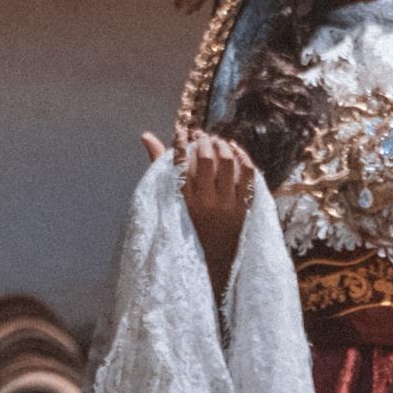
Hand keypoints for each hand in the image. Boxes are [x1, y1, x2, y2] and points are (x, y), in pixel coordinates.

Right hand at [142, 130, 261, 269]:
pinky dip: (242, 157)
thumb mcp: (171, 203)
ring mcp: (226, 206)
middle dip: (203, 141)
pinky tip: (235, 149)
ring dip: (222, 146)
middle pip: (205, 159)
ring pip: (227, 164)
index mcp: (183, 203)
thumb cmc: (187, 227)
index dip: (180, 142)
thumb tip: (145, 135)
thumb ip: (159, 167)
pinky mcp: (243, 208)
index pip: (179, 163)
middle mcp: (205, 203)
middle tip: (202, 136)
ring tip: (217, 141)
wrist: (212, 261)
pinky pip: (247, 175)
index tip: (181, 131)